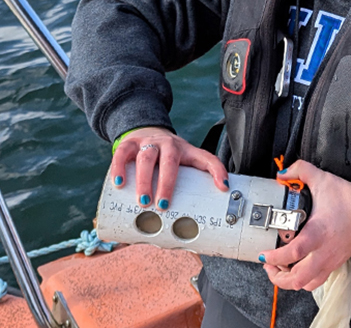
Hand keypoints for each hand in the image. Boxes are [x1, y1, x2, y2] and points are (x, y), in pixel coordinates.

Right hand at [110, 126, 228, 209]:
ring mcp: (148, 142)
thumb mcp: (183, 165)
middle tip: (163, 207)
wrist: (147, 130)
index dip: (217, 171)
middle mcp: (169, 144)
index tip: (223, 188)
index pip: (206, 158)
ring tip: (143, 203)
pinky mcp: (130, 143)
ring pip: (146, 158)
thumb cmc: (168, 157)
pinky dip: (119, 168)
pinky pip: (123, 153)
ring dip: (144, 180)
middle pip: (169, 161)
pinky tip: (118, 183)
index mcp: (186, 151)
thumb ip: (189, 189)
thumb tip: (191, 230)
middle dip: (167, 184)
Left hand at [260, 160, 350, 291]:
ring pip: (307, 284)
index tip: (263, 254)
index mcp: (318, 232)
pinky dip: (304, 280)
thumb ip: (300, 170)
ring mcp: (330, 260)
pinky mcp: (335, 263)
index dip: (275, 257)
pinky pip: (317, 281)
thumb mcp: (322, 178)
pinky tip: (297, 268)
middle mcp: (323, 252)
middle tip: (267, 264)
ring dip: (290, 281)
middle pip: (298, 279)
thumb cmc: (348, 198)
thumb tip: (283, 174)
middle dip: (278, 276)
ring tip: (280, 269)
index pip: (293, 253)